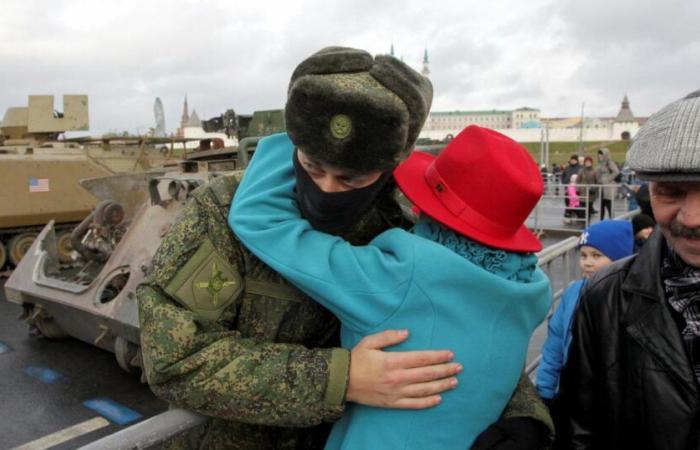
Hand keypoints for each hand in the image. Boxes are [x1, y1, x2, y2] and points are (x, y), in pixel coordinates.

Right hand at [346, 329, 461, 408]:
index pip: (422, 358)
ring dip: (441, 385)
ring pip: (424, 390)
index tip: (450, 354)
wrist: (342, 382)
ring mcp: (396, 392)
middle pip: (427, 374)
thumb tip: (407, 332)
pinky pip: (414, 404)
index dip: (438, 356)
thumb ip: (389, 336)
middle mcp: (398, 378)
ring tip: (454, 382)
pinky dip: (428, 402)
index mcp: (393, 361)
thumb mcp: (370, 342)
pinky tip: (438, 398)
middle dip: (445, 370)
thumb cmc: (356, 359)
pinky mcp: (392, 403)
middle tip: (459, 367)